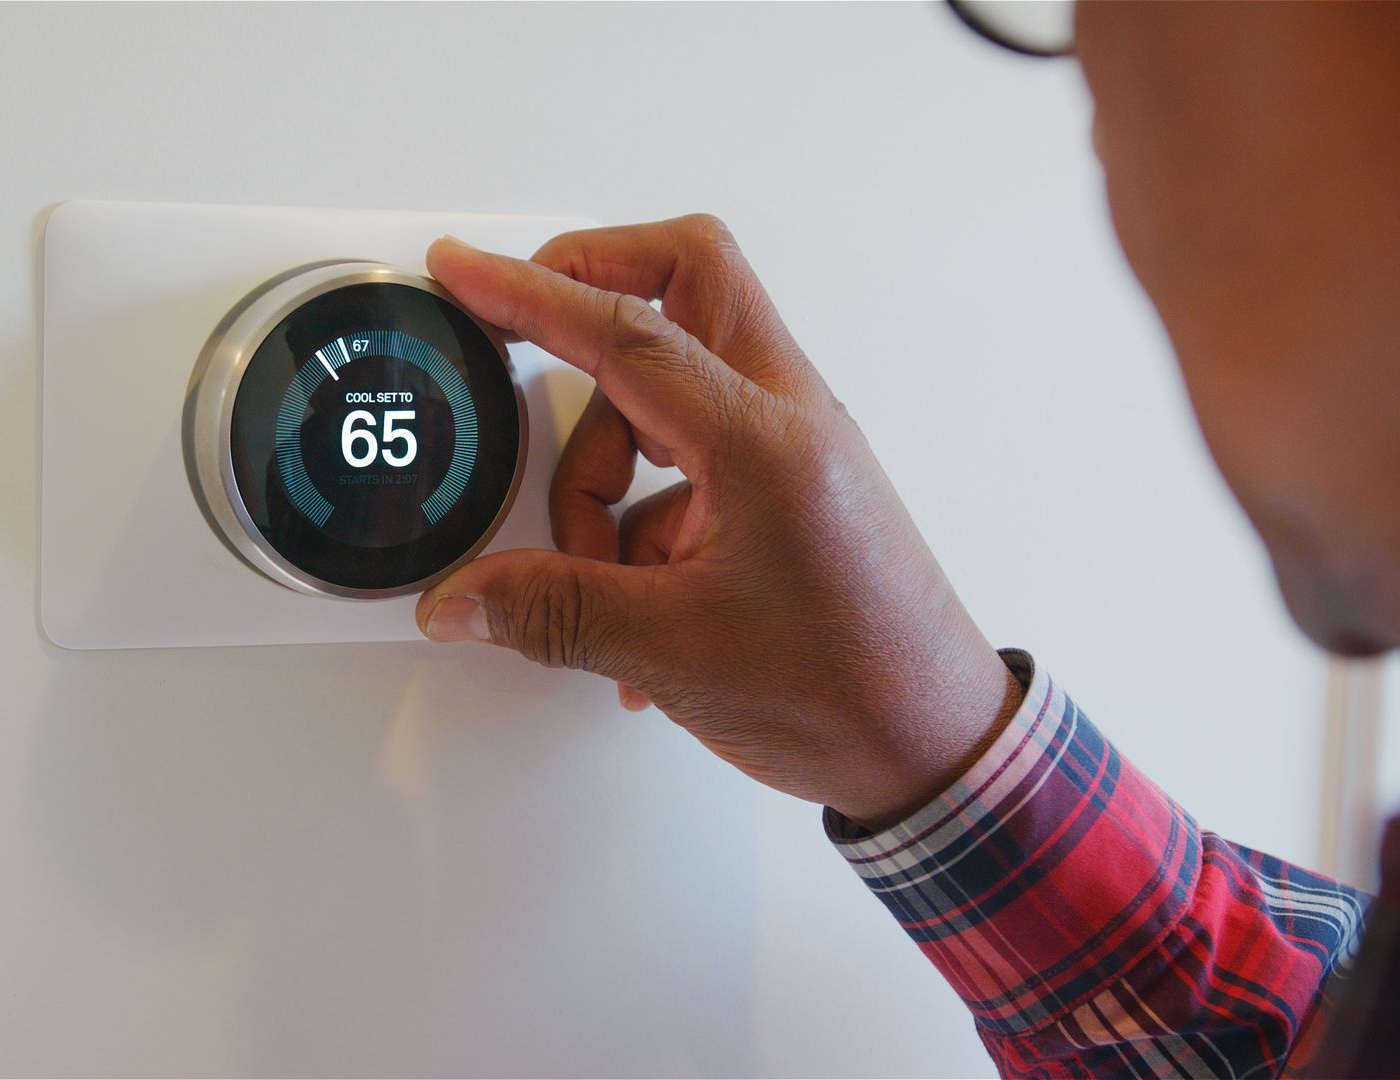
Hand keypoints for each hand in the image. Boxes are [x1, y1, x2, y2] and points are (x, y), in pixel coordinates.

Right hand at [415, 216, 1021, 828]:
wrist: (935, 748)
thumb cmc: (847, 691)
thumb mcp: (670, 650)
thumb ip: (551, 610)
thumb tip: (464, 598)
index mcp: (761, 439)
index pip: (626, 330)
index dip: (529, 293)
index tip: (464, 270)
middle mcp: (787, 418)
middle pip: (686, 279)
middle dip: (591, 287)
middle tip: (521, 326)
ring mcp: (793, 446)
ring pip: (671, 384)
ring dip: (606, 462)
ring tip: (591, 569)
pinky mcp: (790, 484)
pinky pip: (690, 455)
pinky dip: (641, 512)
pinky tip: (631, 603)